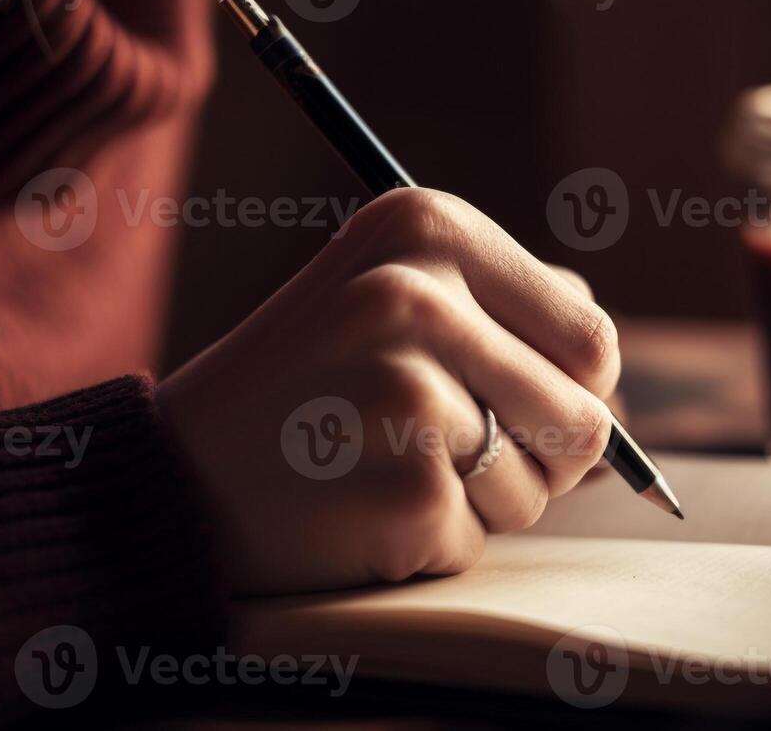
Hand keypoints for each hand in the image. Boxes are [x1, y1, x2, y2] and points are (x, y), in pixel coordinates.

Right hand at [158, 188, 619, 595]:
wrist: (167, 474)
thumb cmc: (300, 390)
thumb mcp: (387, 295)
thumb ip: (503, 308)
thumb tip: (603, 360)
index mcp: (427, 225)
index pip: (590, 337)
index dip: (569, 394)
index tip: (502, 404)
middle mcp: (419, 292)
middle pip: (584, 417)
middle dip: (534, 458)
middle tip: (440, 451)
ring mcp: (411, 388)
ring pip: (539, 486)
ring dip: (479, 504)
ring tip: (380, 467)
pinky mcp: (406, 483)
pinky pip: (478, 541)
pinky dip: (427, 545)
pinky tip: (355, 508)